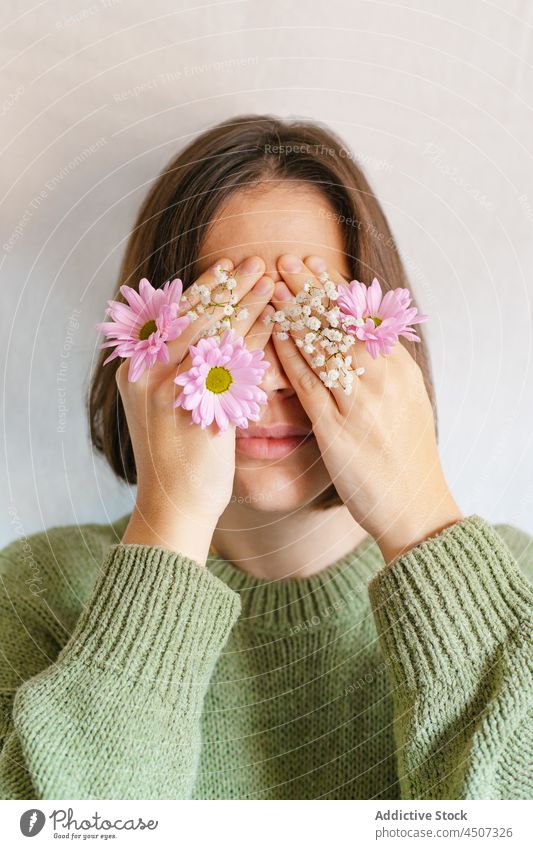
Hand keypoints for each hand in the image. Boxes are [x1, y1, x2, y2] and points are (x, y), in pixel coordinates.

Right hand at [118, 256, 273, 563]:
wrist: (173, 506)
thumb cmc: (176, 457)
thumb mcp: (162, 405)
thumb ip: (173, 368)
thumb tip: (201, 332)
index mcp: (136, 367)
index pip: (173, 314)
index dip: (205, 287)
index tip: (230, 265)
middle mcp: (147, 372)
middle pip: (193, 315)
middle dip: (227, 284)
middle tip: (257, 260)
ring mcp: (169, 388)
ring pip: (213, 331)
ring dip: (245, 302)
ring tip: (272, 280)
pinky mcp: (196, 407)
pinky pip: (231, 363)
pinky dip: (255, 337)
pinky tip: (276, 321)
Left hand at [270, 254, 462, 564]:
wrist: (416, 505)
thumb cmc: (406, 455)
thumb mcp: (405, 402)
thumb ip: (384, 369)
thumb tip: (363, 340)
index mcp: (397, 369)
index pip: (363, 317)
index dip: (334, 287)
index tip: (311, 263)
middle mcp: (381, 379)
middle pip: (342, 322)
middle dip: (311, 288)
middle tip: (284, 259)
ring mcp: (360, 403)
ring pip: (323, 346)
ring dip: (295, 313)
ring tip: (272, 286)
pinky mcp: (337, 430)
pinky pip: (308, 385)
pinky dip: (289, 356)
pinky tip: (272, 337)